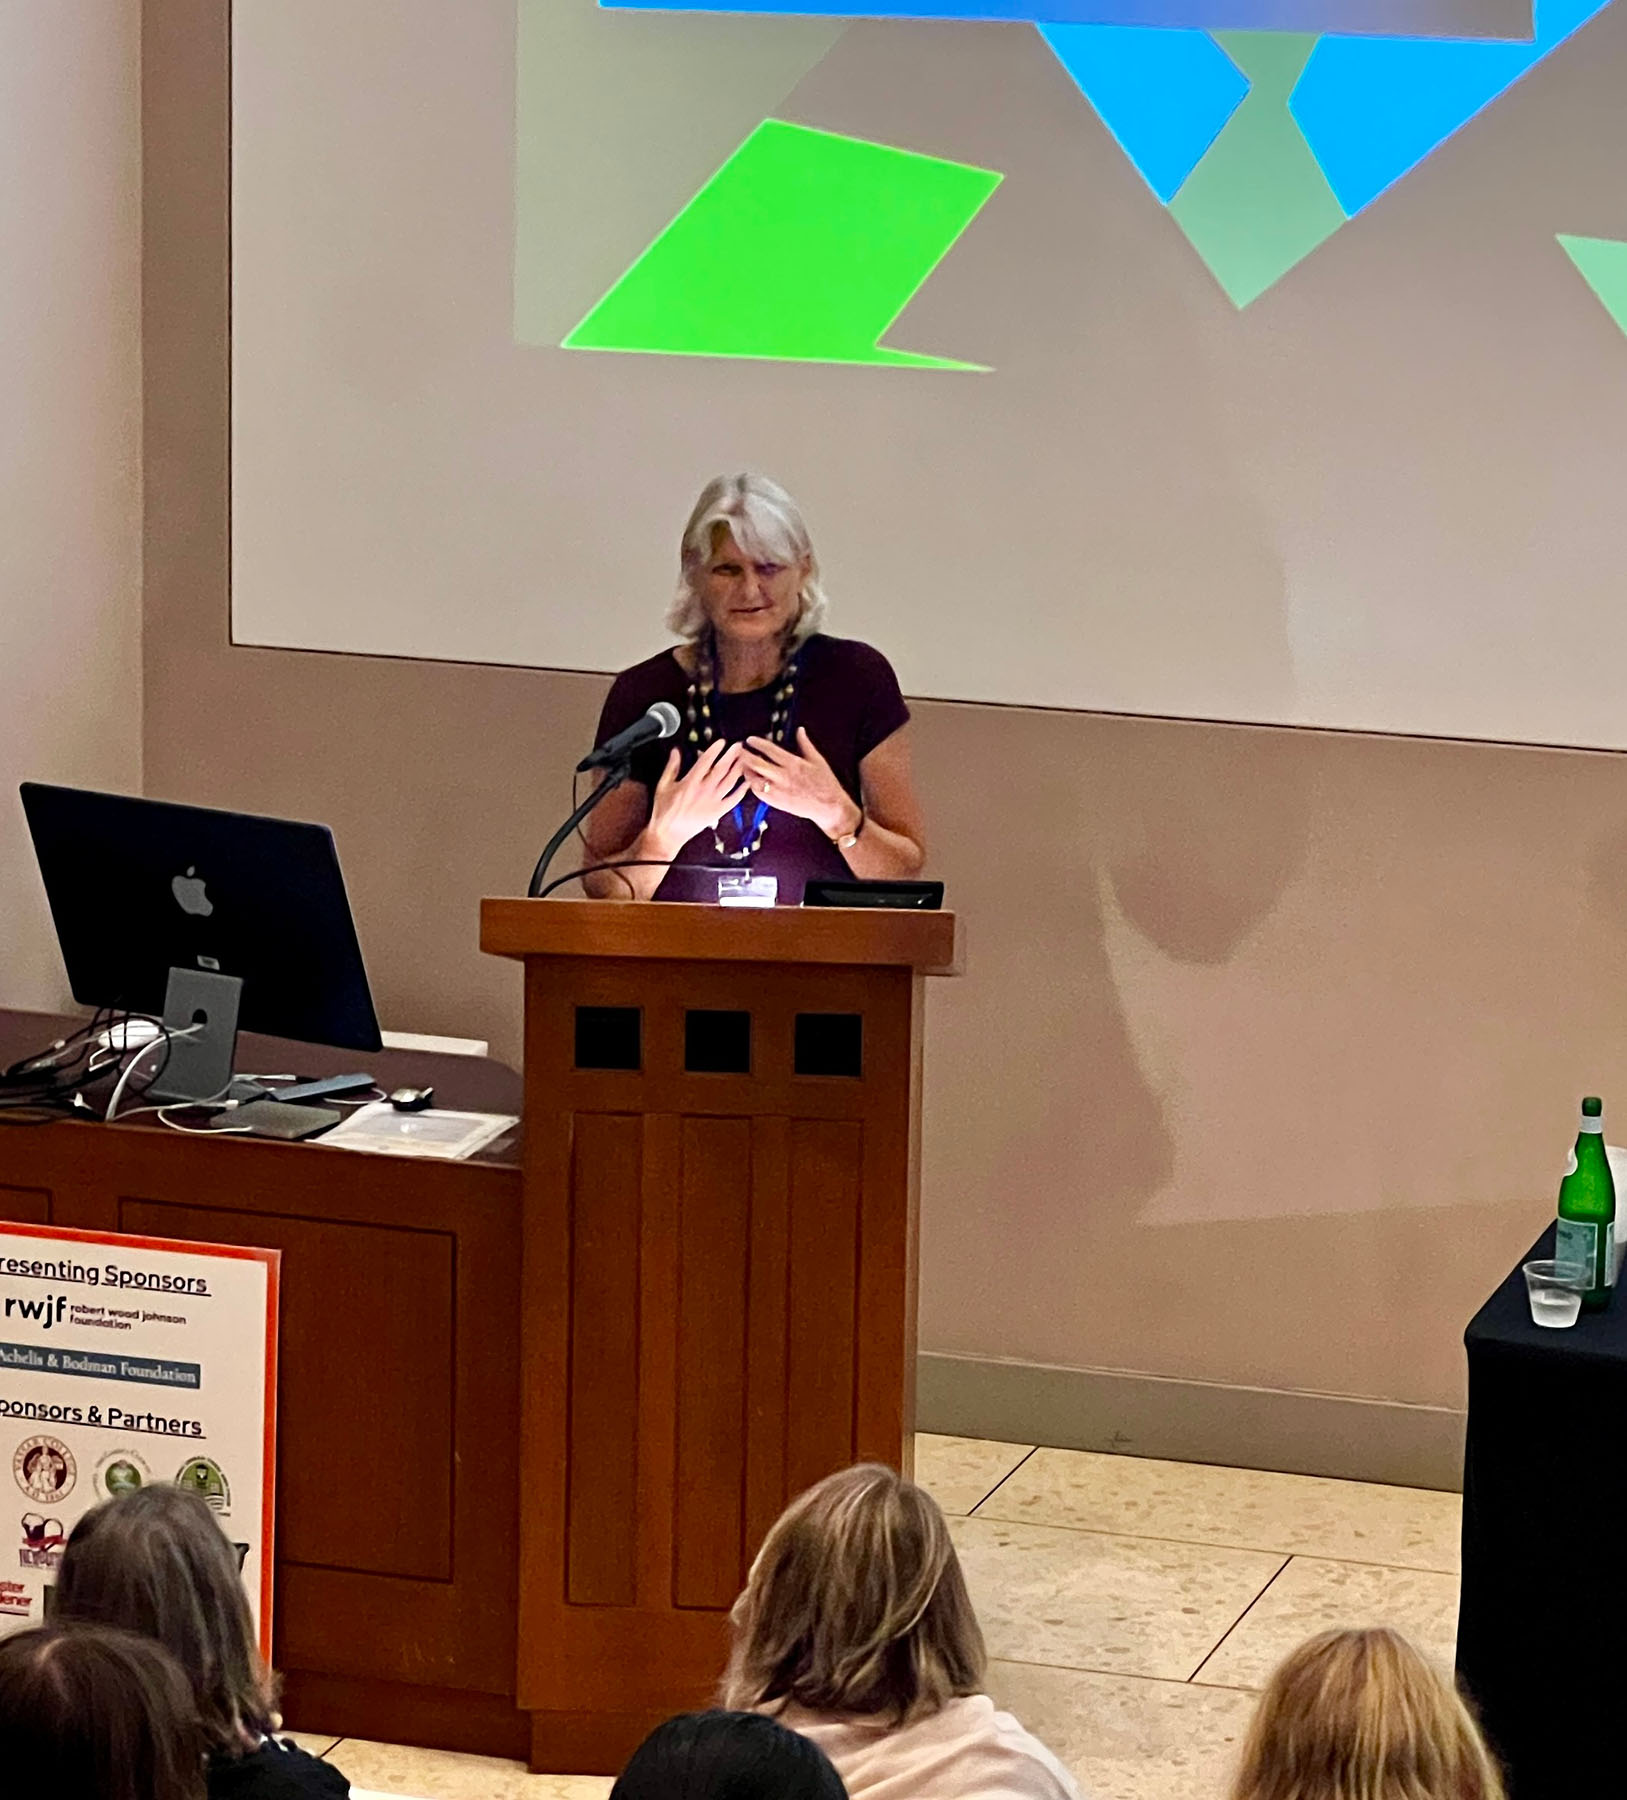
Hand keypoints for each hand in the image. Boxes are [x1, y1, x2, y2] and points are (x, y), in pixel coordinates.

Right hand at [646, 740, 748, 855]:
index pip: (706, 761)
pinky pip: (733, 800)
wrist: (668, 835)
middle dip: (731, 755)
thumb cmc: (664, 812)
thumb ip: (671, 767)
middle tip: (739, 746)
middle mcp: (704, 790)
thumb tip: (676, 752)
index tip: (721, 742)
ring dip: (738, 769)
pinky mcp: (717, 812)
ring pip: (730, 782)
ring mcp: (713, 802)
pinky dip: (742, 791)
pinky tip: (747, 782)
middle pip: (721, 769)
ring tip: (744, 759)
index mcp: (690, 782)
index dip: (715, 750)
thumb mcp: (663, 785)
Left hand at [739, 728, 860, 838]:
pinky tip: (752, 781)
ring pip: (755, 779)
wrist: (829, 805)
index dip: (757, 743)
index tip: (750, 740)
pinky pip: (759, 793)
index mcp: (793, 763)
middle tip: (739, 751)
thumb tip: (800, 730)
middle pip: (758, 763)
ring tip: (743, 766)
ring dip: (747, 771)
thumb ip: (805, 744)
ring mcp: (779, 790)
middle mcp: (784, 776)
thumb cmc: (825, 783)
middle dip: (745, 756)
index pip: (770, 750)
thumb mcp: (817, 760)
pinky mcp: (777, 802)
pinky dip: (752, 786)